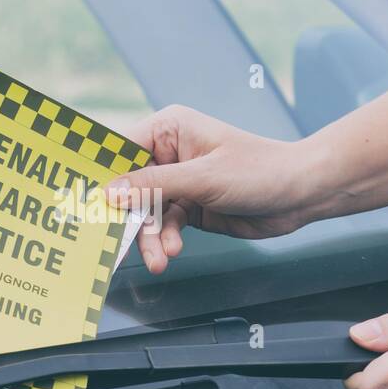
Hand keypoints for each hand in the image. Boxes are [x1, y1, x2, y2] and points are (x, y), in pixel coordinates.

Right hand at [107, 105, 313, 272]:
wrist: (300, 195)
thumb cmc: (259, 170)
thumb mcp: (202, 178)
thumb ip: (153, 186)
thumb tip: (110, 192)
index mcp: (169, 129)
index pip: (120, 149)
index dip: (103, 176)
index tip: (87, 204)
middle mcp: (169, 153)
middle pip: (130, 187)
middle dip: (128, 218)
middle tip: (117, 246)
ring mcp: (179, 181)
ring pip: (146, 213)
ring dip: (149, 237)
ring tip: (158, 260)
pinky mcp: (189, 206)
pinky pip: (163, 225)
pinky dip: (164, 241)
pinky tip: (172, 252)